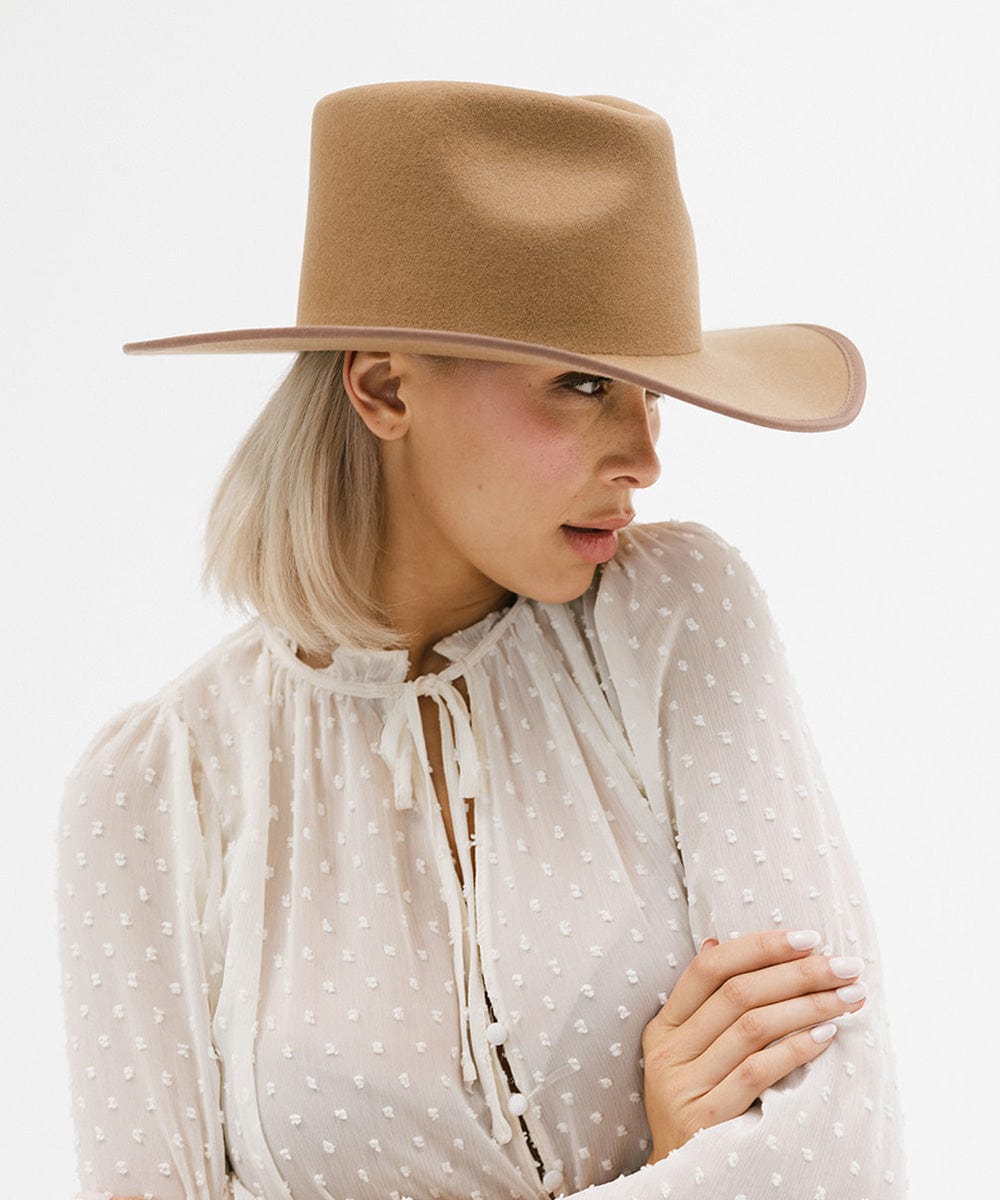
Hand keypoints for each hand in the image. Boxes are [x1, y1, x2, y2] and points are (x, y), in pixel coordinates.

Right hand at [640, 929, 867, 1162]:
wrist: (682, 1183)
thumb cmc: (699, 1108)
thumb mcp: (690, 1054)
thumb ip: (705, 1005)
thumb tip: (716, 940)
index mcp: (663, 1028)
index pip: (709, 969)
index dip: (759, 947)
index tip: (809, 937)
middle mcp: (667, 1053)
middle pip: (737, 993)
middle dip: (798, 973)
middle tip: (845, 964)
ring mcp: (684, 1086)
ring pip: (752, 1027)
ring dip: (808, 1005)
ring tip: (849, 996)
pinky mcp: (706, 1118)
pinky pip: (757, 1071)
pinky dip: (796, 1047)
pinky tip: (827, 1033)